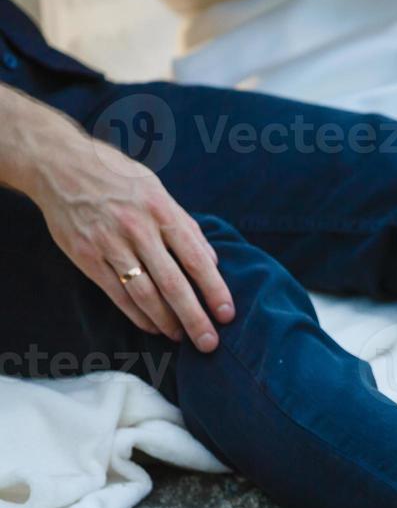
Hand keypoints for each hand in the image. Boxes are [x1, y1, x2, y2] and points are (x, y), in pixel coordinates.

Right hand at [31, 134, 234, 352]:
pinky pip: (116, 293)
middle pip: (172, 283)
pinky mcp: (85, 256)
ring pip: (143, 294)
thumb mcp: (158, 190)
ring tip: (182, 337)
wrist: (59, 165)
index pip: (196, 258)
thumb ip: (185, 226)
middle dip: (193, 317)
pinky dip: (136, 315)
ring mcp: (108, 243)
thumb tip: (211, 261)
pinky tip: (153, 326)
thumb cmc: (118, 177)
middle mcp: (136, 228)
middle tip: (209, 342)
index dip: (214, 290)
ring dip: (166, 321)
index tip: (226, 314)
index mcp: (161, 210)